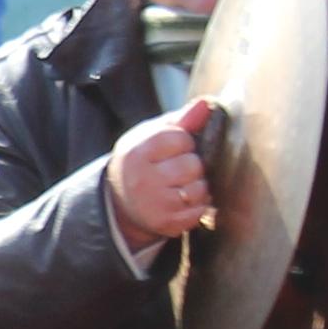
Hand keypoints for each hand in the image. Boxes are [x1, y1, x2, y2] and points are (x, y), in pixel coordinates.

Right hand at [108, 99, 217, 247]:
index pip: (181, 138)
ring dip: (197, 187)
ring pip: (200, 189)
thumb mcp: (150, 136)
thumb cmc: (142, 162)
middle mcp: (142, 180)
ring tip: (180, 186)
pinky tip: (182, 202)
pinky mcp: (167, 224)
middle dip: (192, 166)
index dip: (184, 142)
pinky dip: (197, 206)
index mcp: (137, 152)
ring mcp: (155, 204)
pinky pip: (200, 210)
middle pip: (193, 165)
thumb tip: (206, 104)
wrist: (120, 203)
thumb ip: (179, 120)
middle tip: (176, 170)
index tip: (173, 149)